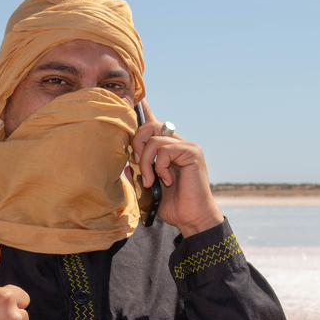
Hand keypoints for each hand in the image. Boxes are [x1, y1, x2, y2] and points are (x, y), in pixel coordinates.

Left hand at [130, 101, 223, 236]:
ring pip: (155, 140)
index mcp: (167, 151)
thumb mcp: (148, 190)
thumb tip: (127, 165)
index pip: (155, 125)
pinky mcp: (192, 152)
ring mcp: (186, 147)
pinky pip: (165, 150)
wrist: (192, 218)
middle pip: (151, 125)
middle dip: (137, 143)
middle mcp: (177, 144)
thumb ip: (138, 176)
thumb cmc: (172, 206)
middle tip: (136, 164)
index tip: (139, 100)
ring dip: (146, 162)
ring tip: (150, 181)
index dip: (146, 112)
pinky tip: (166, 180)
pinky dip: (159, 166)